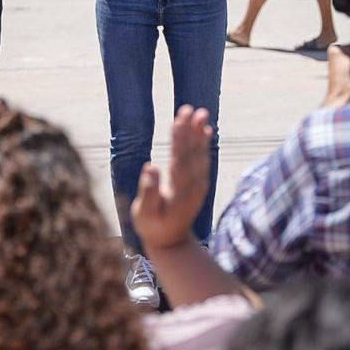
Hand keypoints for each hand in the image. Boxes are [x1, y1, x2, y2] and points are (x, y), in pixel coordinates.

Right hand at [131, 105, 211, 251]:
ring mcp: (199, 184)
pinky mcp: (200, 182)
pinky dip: (204, 144)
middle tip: (188, 109)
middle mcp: (193, 186)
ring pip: (200, 154)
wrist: (172, 240)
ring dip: (199, 133)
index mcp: (178, 192)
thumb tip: (150, 167)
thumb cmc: (153, 226)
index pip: (179, 161)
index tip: (177, 122)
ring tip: (200, 112)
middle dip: (190, 131)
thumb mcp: (144, 214)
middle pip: (191, 154)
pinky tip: (206, 129)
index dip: (179, 141)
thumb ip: (148, 193)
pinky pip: (203, 159)